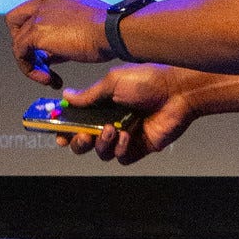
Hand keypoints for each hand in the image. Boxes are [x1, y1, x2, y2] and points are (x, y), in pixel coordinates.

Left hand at [0, 0, 109, 82]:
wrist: (114, 32)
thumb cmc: (108, 33)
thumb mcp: (83, 28)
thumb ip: (61, 37)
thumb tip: (47, 56)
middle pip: (15, 18)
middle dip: (21, 42)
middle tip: (40, 61)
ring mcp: (40, 14)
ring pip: (18, 41)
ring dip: (29, 63)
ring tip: (48, 76)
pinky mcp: (36, 32)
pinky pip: (21, 54)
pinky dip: (30, 69)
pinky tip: (49, 78)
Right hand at [59, 66, 205, 163]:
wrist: (178, 91)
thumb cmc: (147, 80)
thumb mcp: (113, 82)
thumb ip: (90, 95)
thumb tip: (66, 96)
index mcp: (103, 104)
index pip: (78, 120)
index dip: (66, 128)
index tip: (60, 133)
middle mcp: (111, 121)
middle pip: (85, 141)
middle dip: (78, 141)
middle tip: (83, 134)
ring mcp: (125, 136)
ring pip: (101, 151)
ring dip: (101, 143)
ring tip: (110, 129)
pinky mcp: (139, 147)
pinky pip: (120, 157)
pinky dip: (119, 149)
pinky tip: (127, 135)